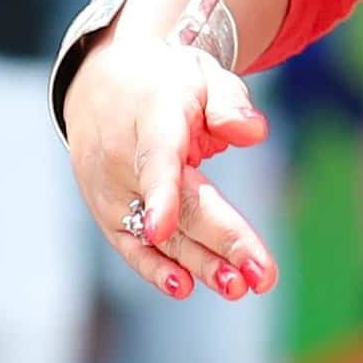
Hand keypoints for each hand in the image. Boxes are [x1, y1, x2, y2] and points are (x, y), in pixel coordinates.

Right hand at [64, 0, 277, 304]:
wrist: (101, 85)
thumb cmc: (165, 83)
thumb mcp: (202, 75)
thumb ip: (229, 102)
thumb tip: (254, 132)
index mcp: (151, 118)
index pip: (156, 158)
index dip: (159, 193)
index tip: (162, 226)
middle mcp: (123, 159)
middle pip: (175, 207)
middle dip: (219, 241)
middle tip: (261, 276)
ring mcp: (112, 191)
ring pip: (158, 235)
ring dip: (198, 264)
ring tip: (237, 286)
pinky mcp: (109, 214)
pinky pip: (132, 247)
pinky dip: (155, 269)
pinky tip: (185, 287)